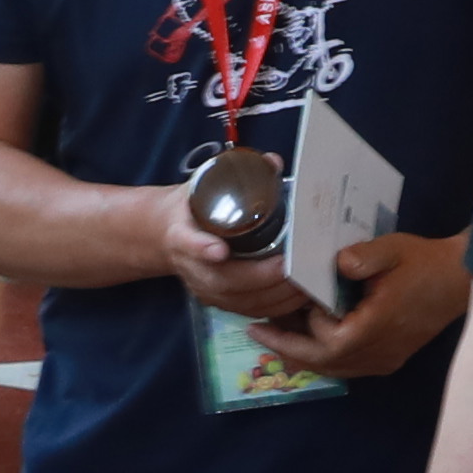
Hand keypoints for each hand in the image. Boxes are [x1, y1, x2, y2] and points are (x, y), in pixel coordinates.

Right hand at [154, 180, 309, 320]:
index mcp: (181, 235)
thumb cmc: (192, 209)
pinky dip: (277, 307)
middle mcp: (192, 268)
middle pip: (225, 281)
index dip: (203, 249)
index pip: (188, 243)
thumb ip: (236, 173)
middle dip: (262, 276)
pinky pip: (250, 311)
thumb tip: (272, 162)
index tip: (220, 251)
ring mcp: (205, 290)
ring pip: (241, 301)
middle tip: (292, 264)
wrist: (166, 235)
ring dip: (276, 294)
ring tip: (305, 280)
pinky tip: (299, 296)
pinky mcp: (219, 303)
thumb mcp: (203, 185)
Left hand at [248, 228, 470, 384]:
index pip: (328, 341)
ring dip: (303, 355)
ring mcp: (384, 361)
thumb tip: (336, 263)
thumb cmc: (424, 262)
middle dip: (287, 348)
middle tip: (254, 332)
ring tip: (273, 339)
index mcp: (375, 329)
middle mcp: (377, 353)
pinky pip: (347, 367)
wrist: (460, 280)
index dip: (309, 324)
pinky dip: (324, 357)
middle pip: (323, 364)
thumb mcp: (393, 249)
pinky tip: (309, 343)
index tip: (299, 300)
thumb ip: (363, 256)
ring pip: (333, 369)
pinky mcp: (389, 360)